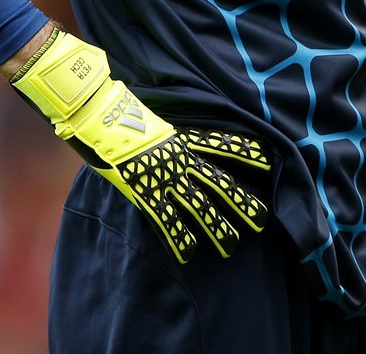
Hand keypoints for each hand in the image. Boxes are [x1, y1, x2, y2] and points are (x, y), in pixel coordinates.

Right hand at [10, 27, 270, 262]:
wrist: (97, 115)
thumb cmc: (118, 111)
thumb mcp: (152, 116)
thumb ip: (165, 128)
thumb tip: (167, 129)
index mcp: (183, 137)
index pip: (222, 144)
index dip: (245, 152)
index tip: (268, 159)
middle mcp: (180, 159)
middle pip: (219, 183)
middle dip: (241, 202)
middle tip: (260, 218)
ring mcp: (164, 177)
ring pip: (199, 206)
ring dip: (216, 227)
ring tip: (232, 245)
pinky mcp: (145, 193)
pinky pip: (167, 220)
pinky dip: (178, 238)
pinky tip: (188, 254)